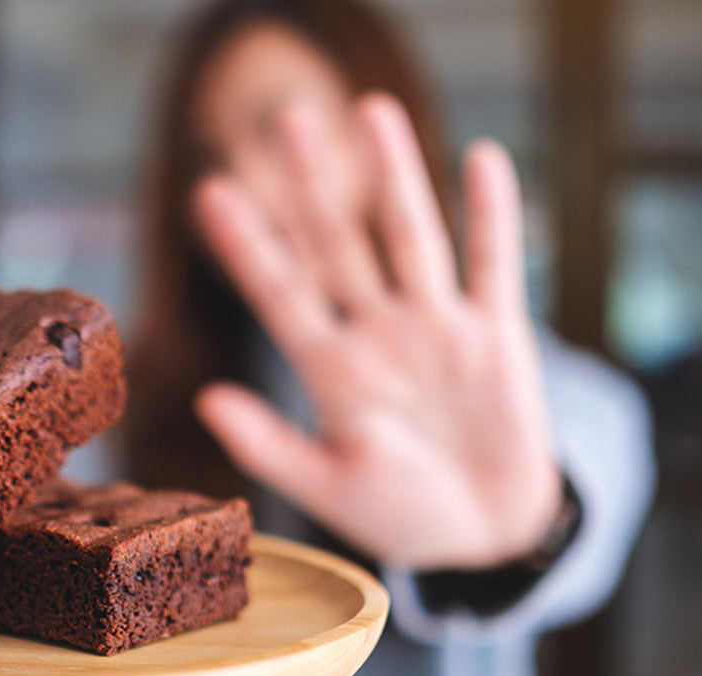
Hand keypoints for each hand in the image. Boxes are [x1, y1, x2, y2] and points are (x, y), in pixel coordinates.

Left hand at [191, 93, 560, 570]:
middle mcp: (377, 334)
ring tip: (373, 111)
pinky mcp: (497, 335)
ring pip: (410, 238)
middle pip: (339, 246)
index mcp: (329, 370)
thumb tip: (205, 402)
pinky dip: (491, 215)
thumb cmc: (400, 514)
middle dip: (313, 186)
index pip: (279, 294)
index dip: (248, 246)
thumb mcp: (329, 487)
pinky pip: (494, 265)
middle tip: (286, 118)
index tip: (210, 192)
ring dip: (395, 177)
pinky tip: (481, 158)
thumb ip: (270, 445)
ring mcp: (436, 328)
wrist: (485, 537)